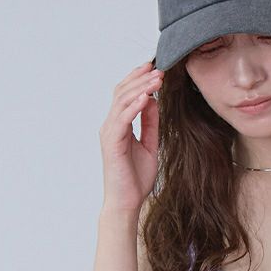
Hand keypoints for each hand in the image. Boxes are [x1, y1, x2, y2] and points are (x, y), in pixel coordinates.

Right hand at [98, 61, 164, 215]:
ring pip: (122, 101)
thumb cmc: (135, 179)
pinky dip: (135, 106)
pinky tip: (147, 97)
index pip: (126, 95)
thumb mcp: (149, 146)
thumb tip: (153, 101)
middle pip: (122, 92)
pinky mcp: (112, 142)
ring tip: (158, 78)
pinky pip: (123, 119)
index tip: (155, 68)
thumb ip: (150, 124)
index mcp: (119, 125)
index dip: (138, 79)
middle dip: (141, 78)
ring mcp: (110, 133)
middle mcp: (111, 125)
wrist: (126, 202)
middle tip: (160, 68)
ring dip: (141, 87)